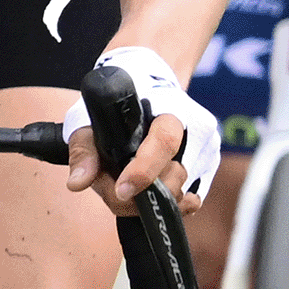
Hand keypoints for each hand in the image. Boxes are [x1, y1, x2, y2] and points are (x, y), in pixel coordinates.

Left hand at [63, 44, 219, 207]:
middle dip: (138, 193)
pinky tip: (150, 188)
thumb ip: (83, 150)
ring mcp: (208, 151)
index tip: (122, 189)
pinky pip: (190, 199)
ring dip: (150, 197)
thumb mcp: (89, 119)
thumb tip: (77, 183)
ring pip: (180, 194)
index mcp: (171, 110)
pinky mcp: (210, 169)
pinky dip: (167, 201)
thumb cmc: (116, 106)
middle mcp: (197, 130)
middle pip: (173, 179)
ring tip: (129, 178)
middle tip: (114, 185)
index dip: (143, 171)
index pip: (164, 143)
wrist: (150, 87)